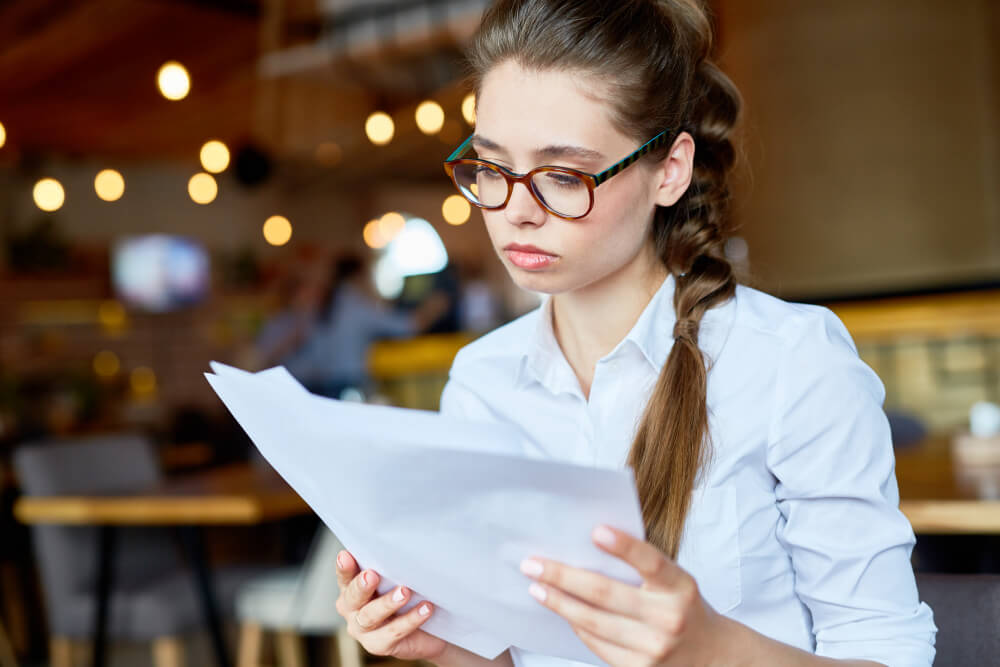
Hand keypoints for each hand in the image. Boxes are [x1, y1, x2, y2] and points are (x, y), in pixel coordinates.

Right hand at [335, 549, 446, 660]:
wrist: (428, 630)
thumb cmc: (409, 597)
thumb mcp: (397, 579)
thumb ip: (390, 568)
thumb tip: (397, 547)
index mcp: (352, 590)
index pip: (345, 577)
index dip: (344, 568)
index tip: (346, 556)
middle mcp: (352, 610)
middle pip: (352, 598)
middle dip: (361, 586)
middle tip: (372, 575)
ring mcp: (363, 630)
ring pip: (370, 617)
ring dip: (387, 603)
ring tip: (405, 592)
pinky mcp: (379, 645)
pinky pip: (393, 632)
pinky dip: (410, 619)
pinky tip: (424, 608)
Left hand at [519, 526, 729, 666]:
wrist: (713, 656)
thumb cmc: (684, 606)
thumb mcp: (675, 581)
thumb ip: (642, 567)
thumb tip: (586, 547)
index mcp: (681, 587)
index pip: (652, 562)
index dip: (625, 547)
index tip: (596, 531)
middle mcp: (669, 618)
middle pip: (605, 594)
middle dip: (562, 577)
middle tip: (532, 564)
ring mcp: (654, 648)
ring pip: (593, 622)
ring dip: (559, 603)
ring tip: (536, 588)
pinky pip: (597, 644)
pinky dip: (576, 625)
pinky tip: (561, 610)